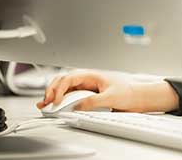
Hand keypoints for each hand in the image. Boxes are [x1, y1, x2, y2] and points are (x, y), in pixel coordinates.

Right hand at [36, 70, 177, 112]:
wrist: (137, 98)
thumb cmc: (128, 92)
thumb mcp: (111, 97)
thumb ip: (94, 101)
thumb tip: (77, 106)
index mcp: (92, 75)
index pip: (70, 78)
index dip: (60, 89)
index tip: (56, 100)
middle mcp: (86, 79)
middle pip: (62, 81)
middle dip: (51, 90)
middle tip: (45, 102)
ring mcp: (85, 87)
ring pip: (64, 88)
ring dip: (52, 95)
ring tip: (44, 104)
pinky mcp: (86, 95)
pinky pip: (70, 96)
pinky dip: (60, 100)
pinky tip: (53, 105)